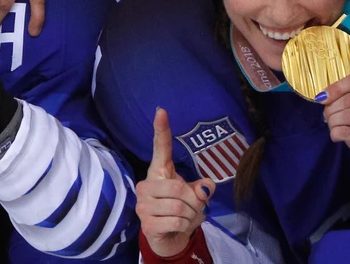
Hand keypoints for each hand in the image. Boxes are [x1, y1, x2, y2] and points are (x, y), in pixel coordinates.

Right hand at [135, 108, 216, 257]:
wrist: (167, 239)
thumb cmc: (180, 212)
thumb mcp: (195, 198)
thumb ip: (202, 189)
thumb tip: (206, 187)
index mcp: (158, 172)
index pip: (160, 148)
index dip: (162, 130)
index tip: (161, 110)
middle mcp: (145, 185)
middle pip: (179, 188)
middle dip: (195, 203)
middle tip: (194, 209)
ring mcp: (143, 205)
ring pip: (180, 208)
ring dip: (191, 217)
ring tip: (186, 219)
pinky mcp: (146, 224)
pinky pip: (177, 222)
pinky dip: (185, 227)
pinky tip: (178, 227)